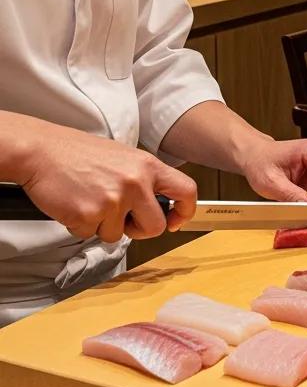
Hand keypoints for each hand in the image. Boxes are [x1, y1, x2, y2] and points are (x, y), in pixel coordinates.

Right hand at [12, 120, 195, 242]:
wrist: (40, 151)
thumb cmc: (77, 154)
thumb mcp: (124, 158)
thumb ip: (144, 180)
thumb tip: (158, 205)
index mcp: (147, 166)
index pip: (186, 191)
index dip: (185, 211)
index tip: (176, 220)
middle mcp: (135, 182)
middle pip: (156, 226)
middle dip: (139, 229)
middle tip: (122, 220)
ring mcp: (113, 199)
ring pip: (118, 235)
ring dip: (103, 226)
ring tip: (89, 200)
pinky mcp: (89, 214)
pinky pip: (91, 235)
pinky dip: (81, 225)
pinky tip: (75, 204)